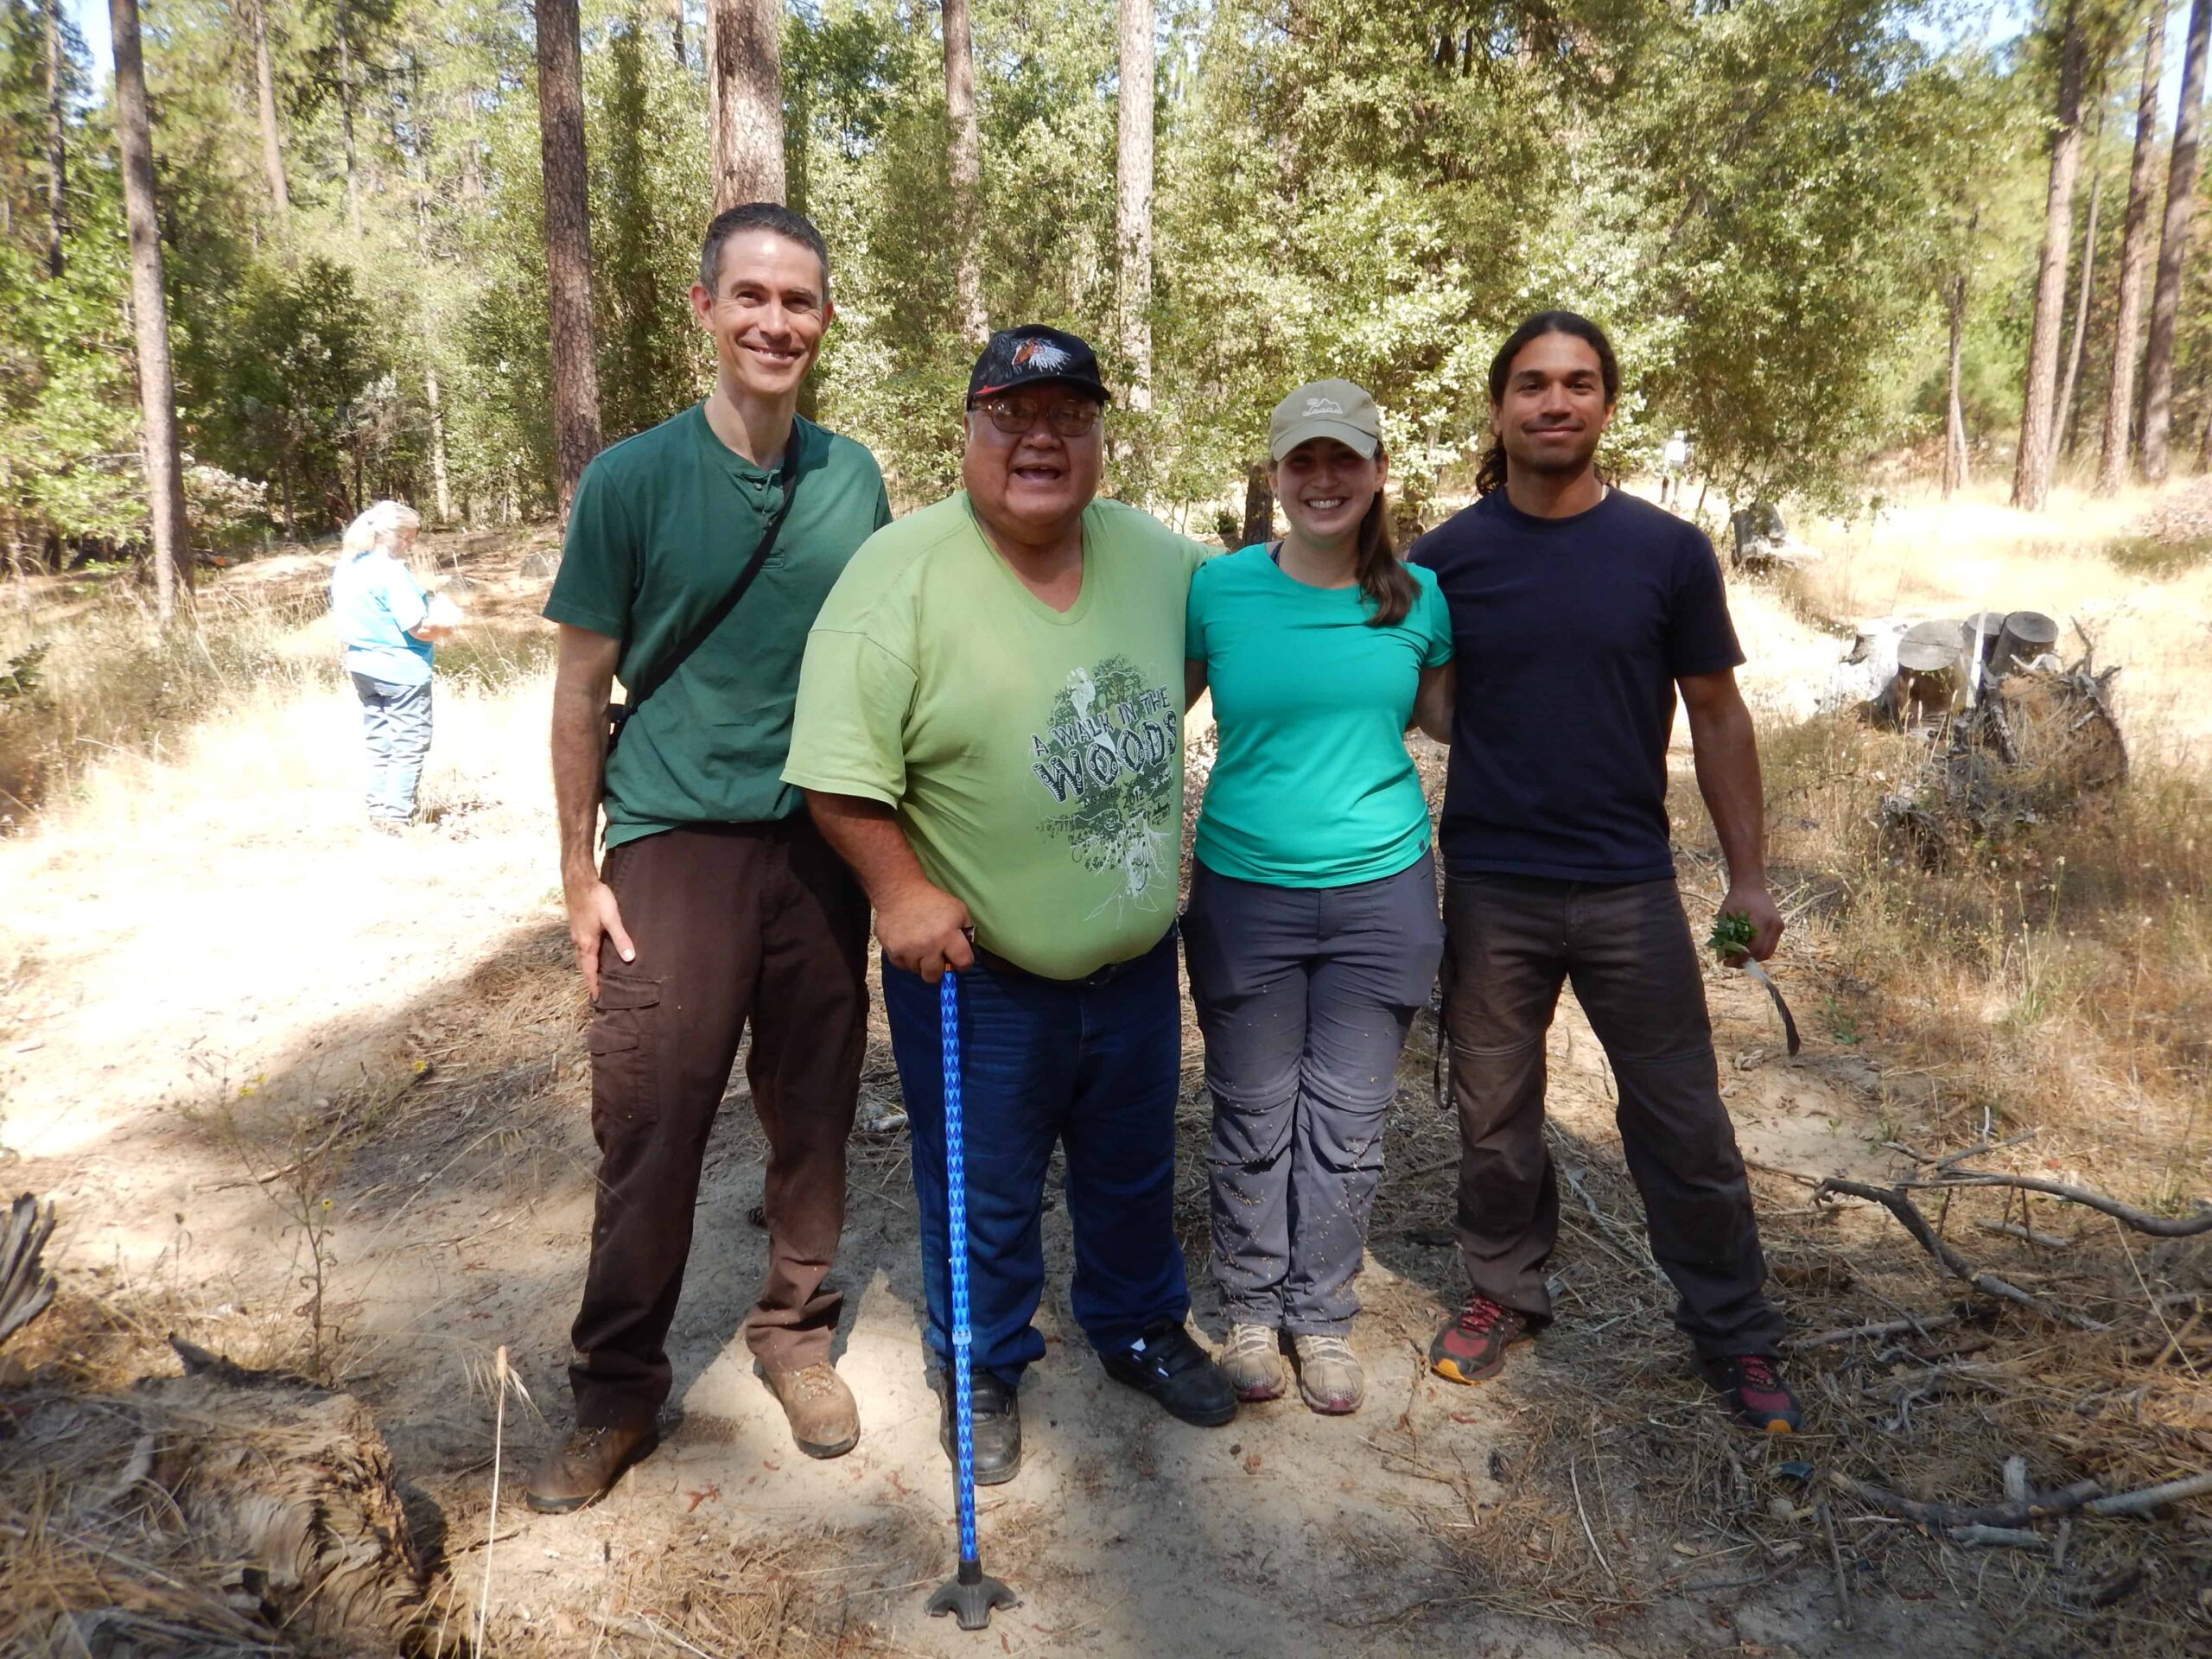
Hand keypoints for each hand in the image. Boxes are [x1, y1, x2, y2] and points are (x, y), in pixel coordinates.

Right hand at [565, 879, 635, 998]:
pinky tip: (594, 952)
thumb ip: (621, 938)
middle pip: (583, 965)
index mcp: (587, 943)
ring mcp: (575, 933)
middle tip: (597, 990)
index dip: (593, 985)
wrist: (578, 880)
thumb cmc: (596, 898)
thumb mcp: (612, 919)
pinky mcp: (576, 925)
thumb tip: (629, 959)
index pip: (590, 970)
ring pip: (581, 955)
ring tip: (596, 975)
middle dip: (590, 978)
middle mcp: (578, 941)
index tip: (596, 998)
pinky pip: (581, 946)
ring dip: (587, 966)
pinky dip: (586, 955)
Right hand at [876, 882, 974, 981]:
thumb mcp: (959, 910)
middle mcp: (928, 946)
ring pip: (916, 971)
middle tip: (935, 958)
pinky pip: (901, 965)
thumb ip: (965, 932)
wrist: (900, 892)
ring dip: (919, 962)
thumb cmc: (933, 900)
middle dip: (936, 969)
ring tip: (919, 946)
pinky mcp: (892, 950)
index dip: (963, 964)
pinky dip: (905, 959)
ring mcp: (908, 950)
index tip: (958, 960)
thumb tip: (965, 952)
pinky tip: (907, 945)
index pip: (963, 963)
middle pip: (933, 976)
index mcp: (948, 935)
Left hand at [1718, 882, 1783, 962]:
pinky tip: (1746, 949)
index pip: (1754, 949)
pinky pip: (1770, 944)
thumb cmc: (1735, 899)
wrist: (1751, 885)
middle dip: (1747, 961)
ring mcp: (1779, 926)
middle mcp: (1774, 925)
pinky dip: (1759, 950)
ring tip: (1738, 957)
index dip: (1741, 959)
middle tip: (1732, 962)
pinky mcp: (1779, 926)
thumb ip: (1727, 936)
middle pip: (1763, 953)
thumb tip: (1726, 957)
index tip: (1727, 962)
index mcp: (1762, 921)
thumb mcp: (1726, 917)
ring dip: (1754, 957)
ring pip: (1768, 951)